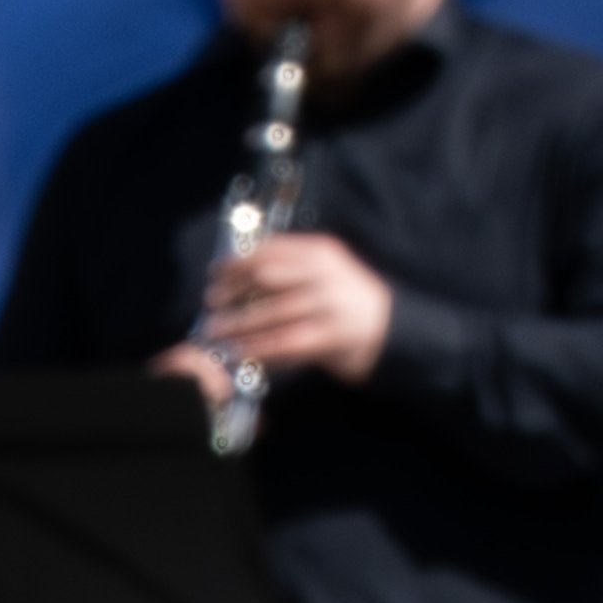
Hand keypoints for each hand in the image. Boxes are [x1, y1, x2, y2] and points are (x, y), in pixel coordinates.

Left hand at [169, 228, 392, 387]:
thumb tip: (240, 269)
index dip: (237, 261)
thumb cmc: (347, 301)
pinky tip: (238, 351)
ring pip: (270, 313)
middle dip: (233, 289)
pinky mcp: (329, 337)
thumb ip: (292, 266)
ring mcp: (328, 305)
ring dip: (237, 322)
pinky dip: (256, 347)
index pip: (270, 250)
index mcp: (321, 252)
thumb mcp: (326, 271)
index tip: (215, 272)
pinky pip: (283, 343)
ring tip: (215, 329)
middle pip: (266, 277)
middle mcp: (324, 274)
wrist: (392, 331)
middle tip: (210, 301)